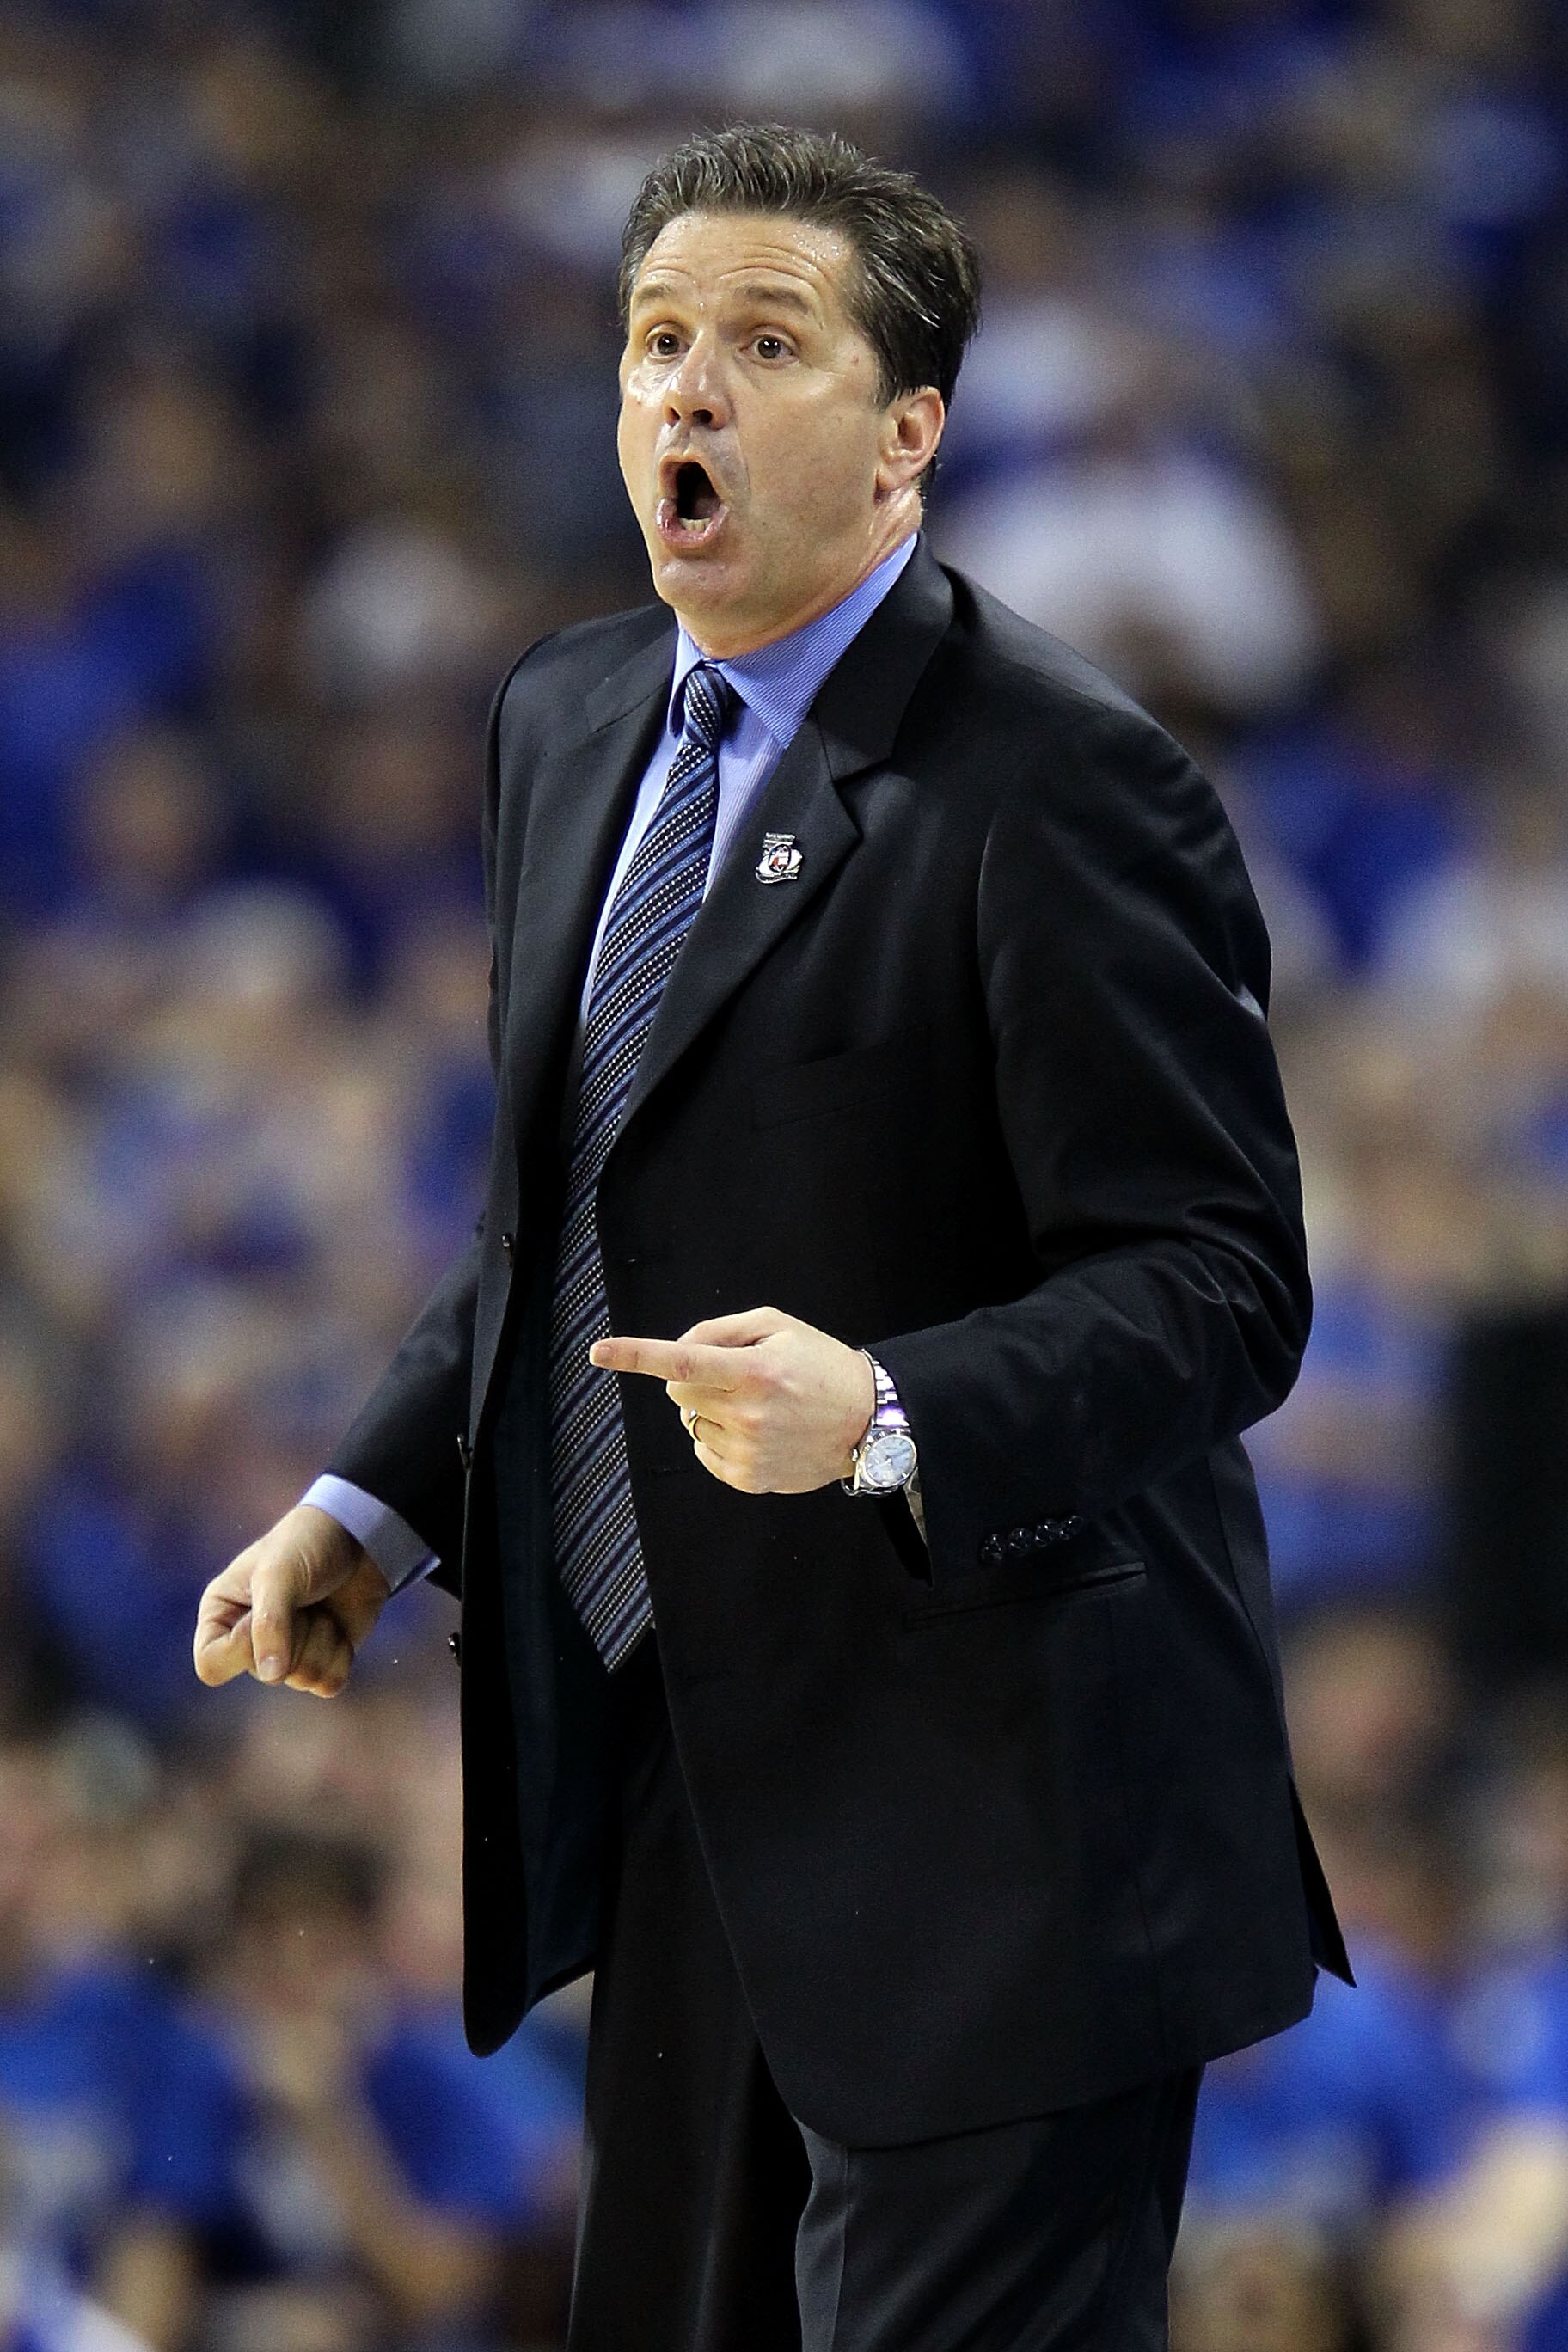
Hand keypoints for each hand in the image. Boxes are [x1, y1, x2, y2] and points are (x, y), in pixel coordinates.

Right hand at [193, 1505, 390, 1696]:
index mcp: (223, 1615)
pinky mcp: (322, 1660)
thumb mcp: (278, 1574)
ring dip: (321, 1640)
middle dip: (295, 1635)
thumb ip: (270, 1624)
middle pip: (265, 1674)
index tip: (262, 1615)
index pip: (212, 1664)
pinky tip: (339, 1626)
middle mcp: (250, 1640)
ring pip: (301, 1679)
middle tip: (304, 1599)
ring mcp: (287, 1653)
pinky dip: (341, 1655)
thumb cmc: (307, 1544)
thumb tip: (272, 1675)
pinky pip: (329, 1684)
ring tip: (321, 1608)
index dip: (241, 1648)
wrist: (361, 1538)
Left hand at [591, 1307, 874, 1493]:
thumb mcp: (778, 1327)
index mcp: (755, 1371)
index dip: (637, 1355)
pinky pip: (704, 1453)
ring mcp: (748, 1450)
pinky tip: (757, 1432)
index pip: (683, 1362)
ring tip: (758, 1408)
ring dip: (711, 1411)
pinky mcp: (749, 1479)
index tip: (599, 1352)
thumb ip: (720, 1332)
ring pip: (691, 1423)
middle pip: (679, 1393)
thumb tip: (678, 1351)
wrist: (868, 1419)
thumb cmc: (820, 1365)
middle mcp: (749, 1413)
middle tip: (734, 1377)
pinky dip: (718, 1439)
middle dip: (693, 1381)